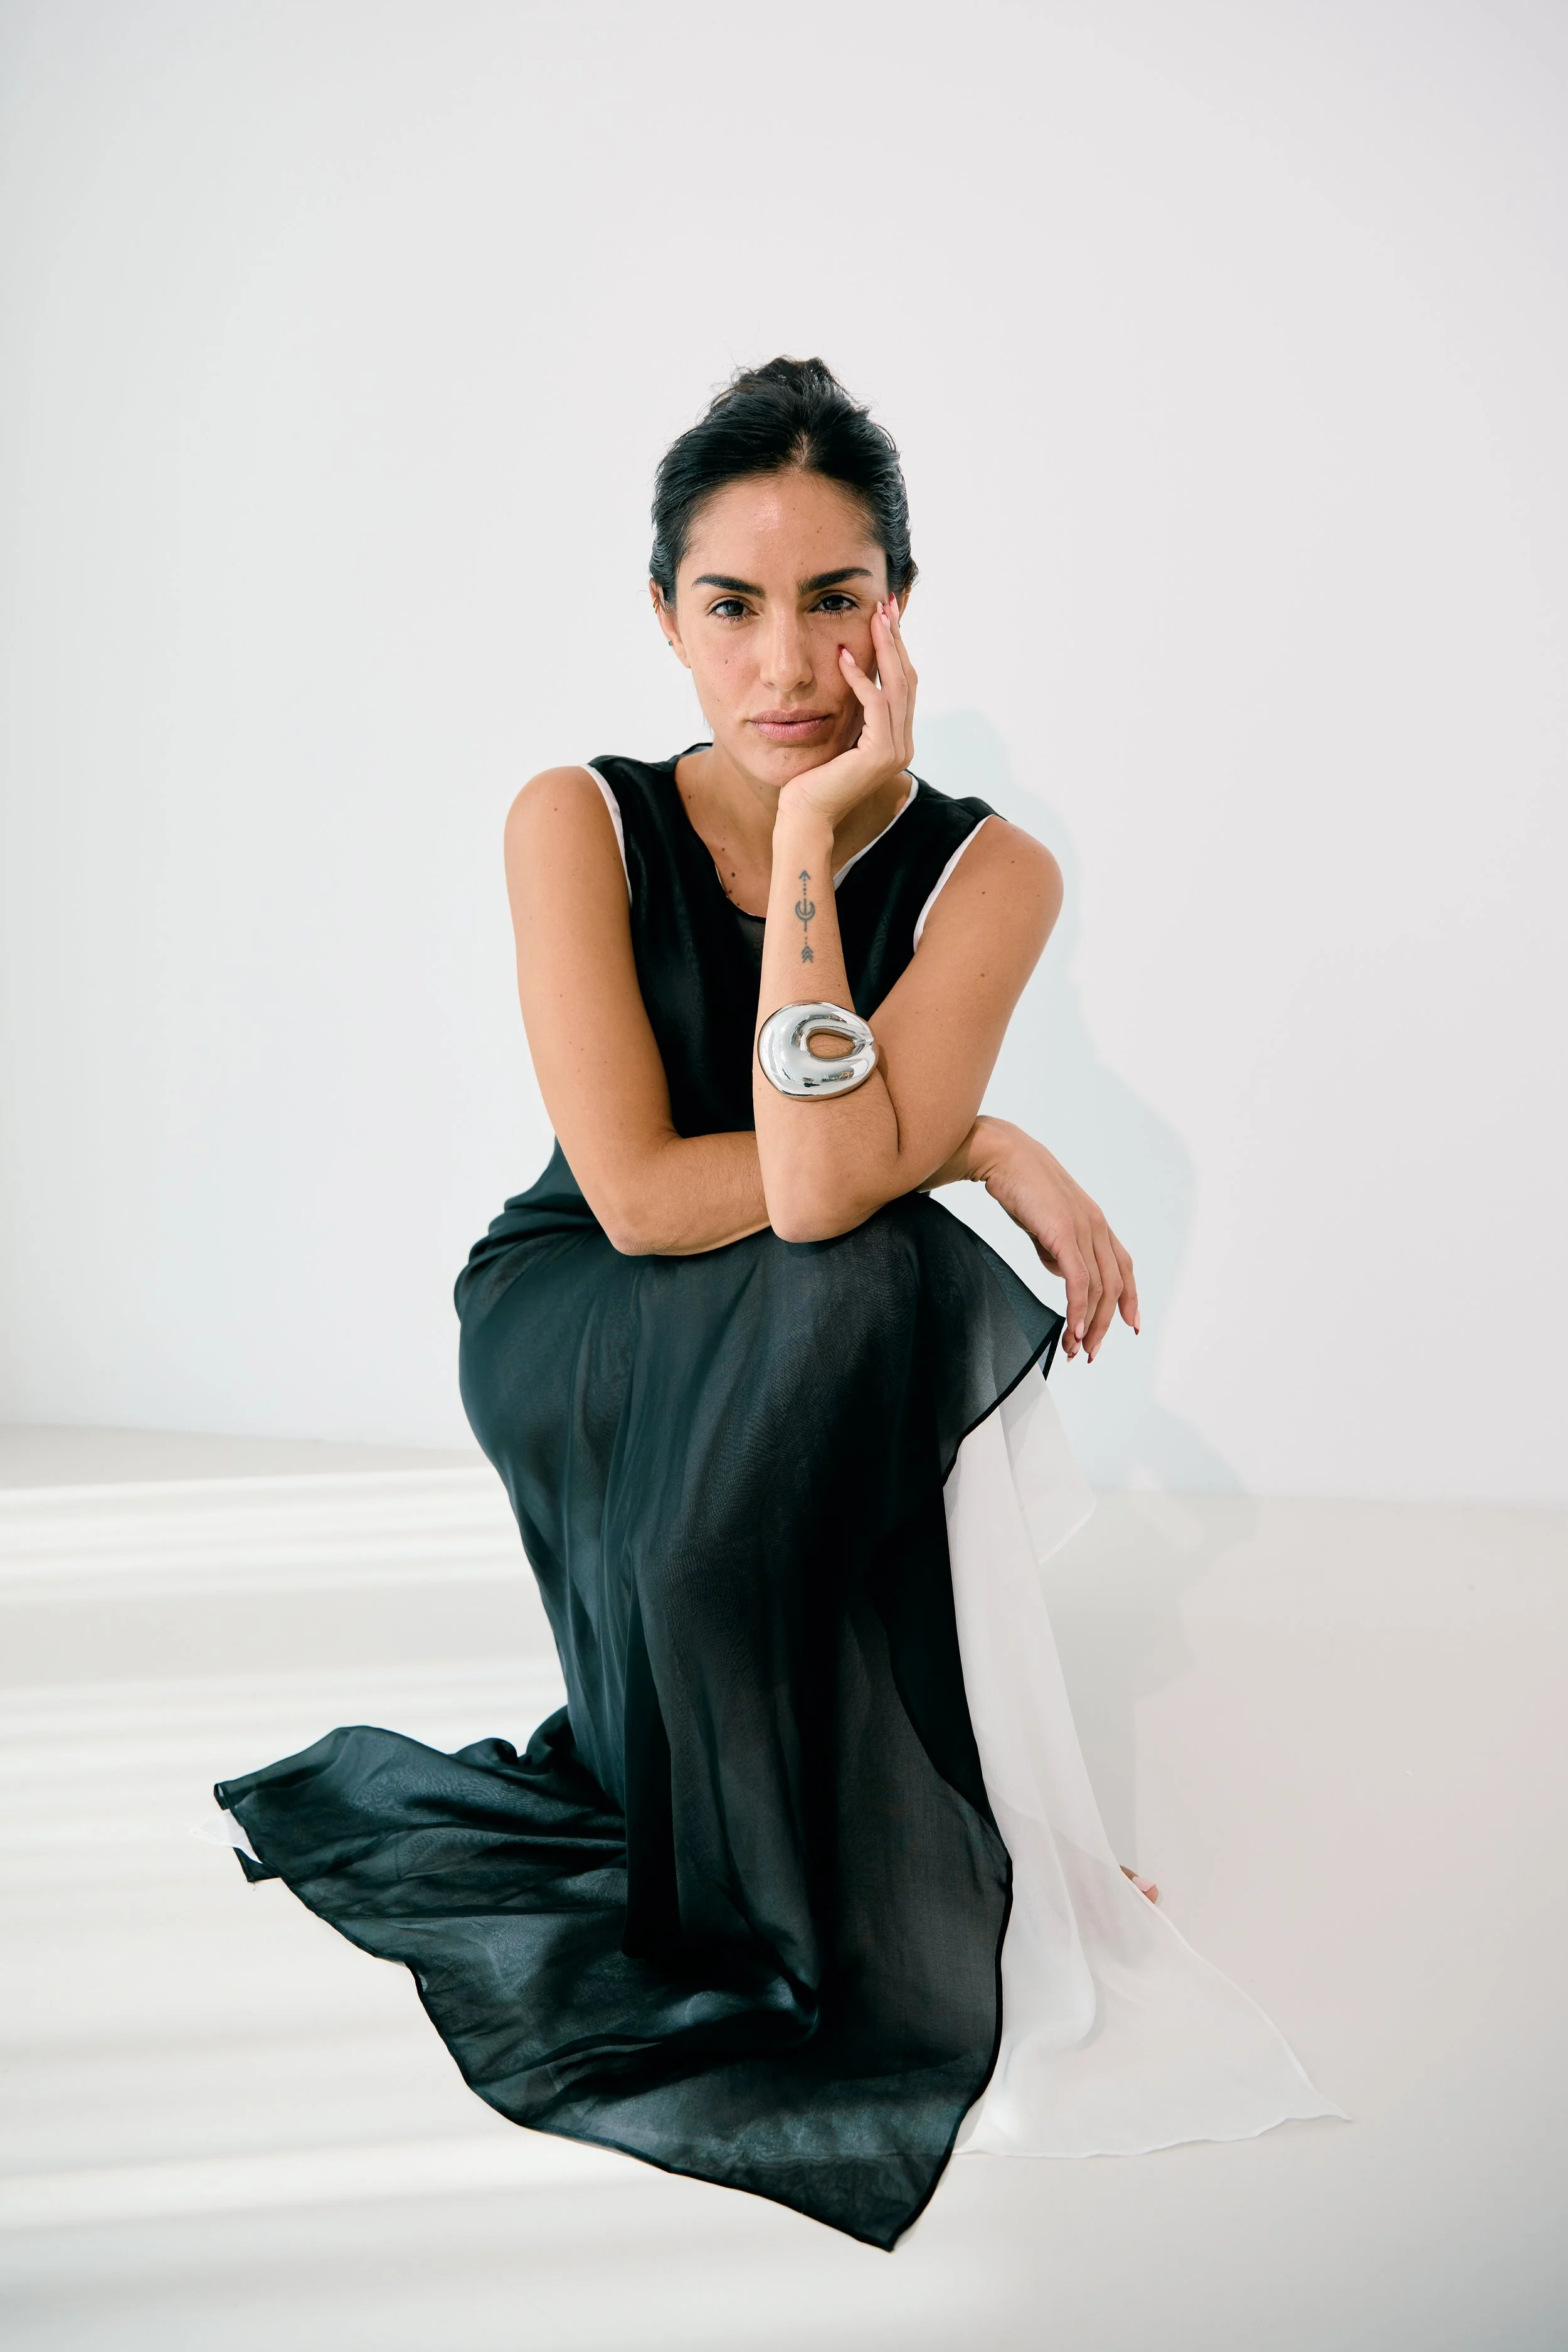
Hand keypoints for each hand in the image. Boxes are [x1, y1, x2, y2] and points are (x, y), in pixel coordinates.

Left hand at [777, 598, 916, 830]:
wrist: (806, 814)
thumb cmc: (814, 776)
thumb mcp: (839, 731)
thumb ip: (855, 709)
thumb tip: (855, 669)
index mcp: (897, 738)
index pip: (903, 683)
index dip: (896, 647)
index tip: (885, 614)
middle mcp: (903, 744)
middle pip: (906, 679)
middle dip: (896, 638)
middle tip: (885, 604)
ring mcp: (896, 751)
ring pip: (897, 687)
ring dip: (885, 648)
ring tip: (874, 617)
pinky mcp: (881, 755)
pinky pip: (876, 706)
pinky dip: (861, 679)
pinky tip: (845, 657)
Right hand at [966, 1118, 1138, 1360]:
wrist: (1003, 1155)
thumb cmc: (1020, 1186)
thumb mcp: (1046, 1223)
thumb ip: (1059, 1249)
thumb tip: (1064, 1274)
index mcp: (1096, 1223)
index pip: (1123, 1267)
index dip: (1130, 1299)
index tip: (1130, 1326)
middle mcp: (1097, 1226)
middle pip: (1113, 1286)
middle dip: (1103, 1325)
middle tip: (1090, 1352)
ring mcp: (1083, 1229)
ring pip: (1098, 1288)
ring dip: (1088, 1325)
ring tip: (1075, 1348)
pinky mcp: (1064, 1233)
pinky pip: (1078, 1280)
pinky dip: (1078, 1308)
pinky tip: (1072, 1328)